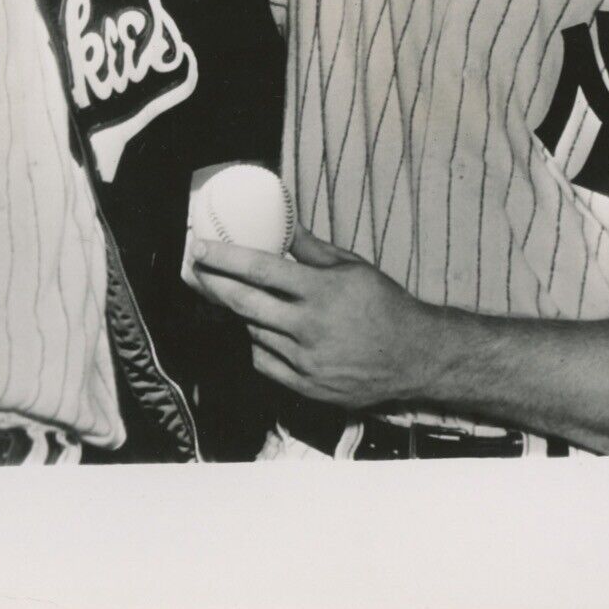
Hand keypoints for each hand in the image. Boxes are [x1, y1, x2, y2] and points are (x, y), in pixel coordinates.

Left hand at [189, 227, 432, 408]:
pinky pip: (264, 362)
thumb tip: (284, 222)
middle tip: (195, 271)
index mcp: (322, 291)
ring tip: (239, 298)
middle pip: (245, 304)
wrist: (414, 357)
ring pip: (253, 332)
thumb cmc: (384, 305)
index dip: (225, 258)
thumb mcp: (353, 267)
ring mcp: (306, 360)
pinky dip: (258, 344)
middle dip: (213, 284)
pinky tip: (262, 331)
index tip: (200, 247)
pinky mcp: (306, 386)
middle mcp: (310, 327)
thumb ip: (312, 249)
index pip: (261, 270)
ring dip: (242, 314)